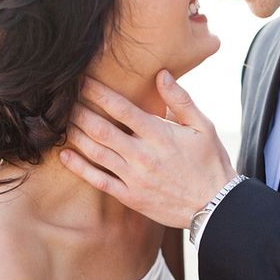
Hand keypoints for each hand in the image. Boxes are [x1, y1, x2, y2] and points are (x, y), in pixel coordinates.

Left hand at [60, 71, 236, 227]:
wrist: (215, 205)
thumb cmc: (210, 162)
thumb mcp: (203, 126)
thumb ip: (180, 100)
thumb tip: (161, 74)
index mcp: (159, 135)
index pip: (121, 108)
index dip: (98, 92)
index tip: (83, 81)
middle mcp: (142, 155)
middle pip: (101, 129)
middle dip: (80, 112)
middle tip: (66, 100)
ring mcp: (134, 178)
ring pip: (96, 153)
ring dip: (76, 135)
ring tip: (63, 122)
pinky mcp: (130, 197)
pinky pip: (99, 181)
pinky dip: (79, 168)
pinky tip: (65, 156)